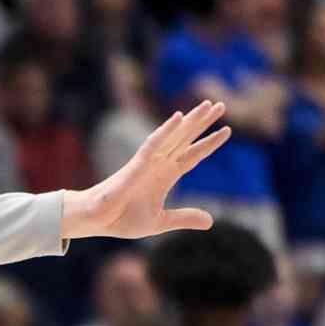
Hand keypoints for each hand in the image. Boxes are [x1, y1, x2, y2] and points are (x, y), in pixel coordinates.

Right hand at [62, 100, 230, 238]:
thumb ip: (184, 217)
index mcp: (165, 176)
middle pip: (186, 139)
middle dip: (203, 122)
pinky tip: (179, 117)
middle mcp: (159, 164)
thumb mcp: (161, 221)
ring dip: (191, 120)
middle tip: (220, 104)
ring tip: (207, 104)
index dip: (209, 143)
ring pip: (174, 136)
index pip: (192, 156)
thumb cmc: (122, 218)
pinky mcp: (136, 165)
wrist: (97, 221)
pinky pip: (153, 144)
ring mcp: (148, 162)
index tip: (227, 130)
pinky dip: (166, 130)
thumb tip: (211, 221)